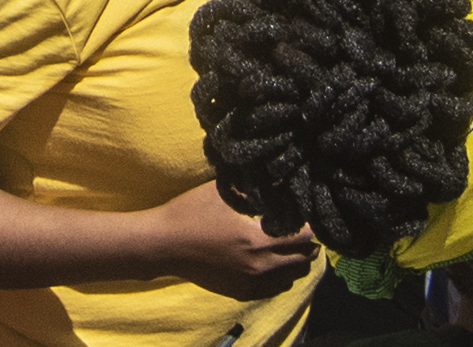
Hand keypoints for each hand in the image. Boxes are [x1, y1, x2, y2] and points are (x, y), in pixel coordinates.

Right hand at [145, 179, 325, 297]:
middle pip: (305, 259)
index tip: (302, 214)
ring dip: (295, 260)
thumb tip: (285, 181)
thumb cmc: (192, 212)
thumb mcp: (226, 192)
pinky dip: (280, 275)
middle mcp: (260, 266)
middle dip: (306, 243)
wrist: (164, 245)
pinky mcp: (243, 292)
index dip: (308, 223)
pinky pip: (276, 288)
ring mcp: (252, 282)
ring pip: (293, 276)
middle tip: (298, 228)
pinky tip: (270, 260)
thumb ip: (258, 188)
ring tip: (285, 244)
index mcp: (259, 239)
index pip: (307, 236)